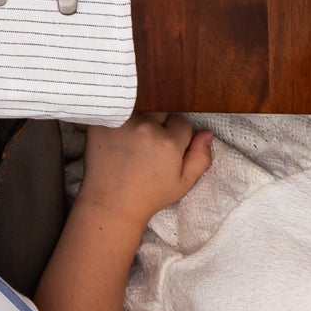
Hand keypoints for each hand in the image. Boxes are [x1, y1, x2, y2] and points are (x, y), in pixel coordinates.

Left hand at [80, 114, 212, 225]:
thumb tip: (207, 133)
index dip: (178, 135)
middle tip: (152, 145)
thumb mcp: (183, 182)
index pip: (182, 122)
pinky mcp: (102, 122)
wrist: (112, 201)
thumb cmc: (150, 194)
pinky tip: (119, 138)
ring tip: (136, 141)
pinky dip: (121, 121)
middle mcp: (146, 127)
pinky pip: (118, 112)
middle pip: (161, 111)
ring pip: (140, 109)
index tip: (169, 148)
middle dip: (161, 124)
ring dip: (141, 120)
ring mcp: (122, 122)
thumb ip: (200, 157)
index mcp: (169, 141)